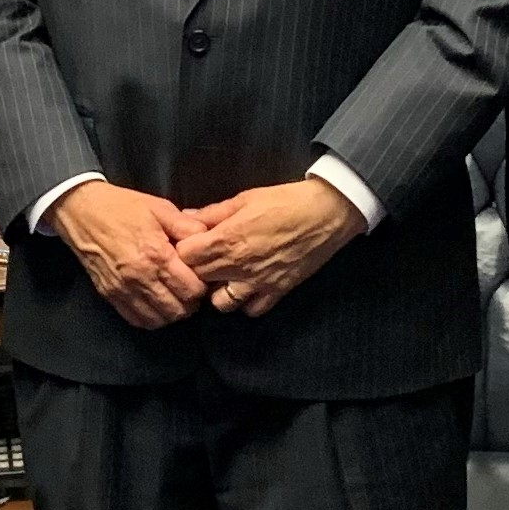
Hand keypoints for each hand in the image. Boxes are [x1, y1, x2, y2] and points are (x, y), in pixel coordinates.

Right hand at [50, 181, 209, 329]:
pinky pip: (137, 320)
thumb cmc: (122, 207)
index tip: (201, 277)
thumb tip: (209, 241)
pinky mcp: (110, 295)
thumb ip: (188, 227)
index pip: (191, 289)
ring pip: (159, 320)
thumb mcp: (160, 208)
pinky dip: (151, 317)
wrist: (81, 211)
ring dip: (171, 312)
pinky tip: (156, 303)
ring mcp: (123, 290)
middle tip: (190, 289)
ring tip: (174, 297)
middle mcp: (140, 277)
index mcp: (156, 254)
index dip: (202, 286)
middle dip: (190, 303)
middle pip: (178, 310)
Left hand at [175, 178, 360, 318]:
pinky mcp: (277, 292)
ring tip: (222, 278)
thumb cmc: (285, 201)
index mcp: (227, 240)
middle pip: (199, 281)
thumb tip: (187, 217)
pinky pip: (251, 310)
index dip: (182, 251)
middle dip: (195, 272)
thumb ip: (213, 213)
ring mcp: (258, 283)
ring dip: (216, 292)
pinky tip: (245, 288)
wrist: (326, 213)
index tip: (187, 245)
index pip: (185, 257)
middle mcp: (238, 266)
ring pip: (221, 304)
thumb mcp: (244, 199)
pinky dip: (245, 303)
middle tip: (202, 261)